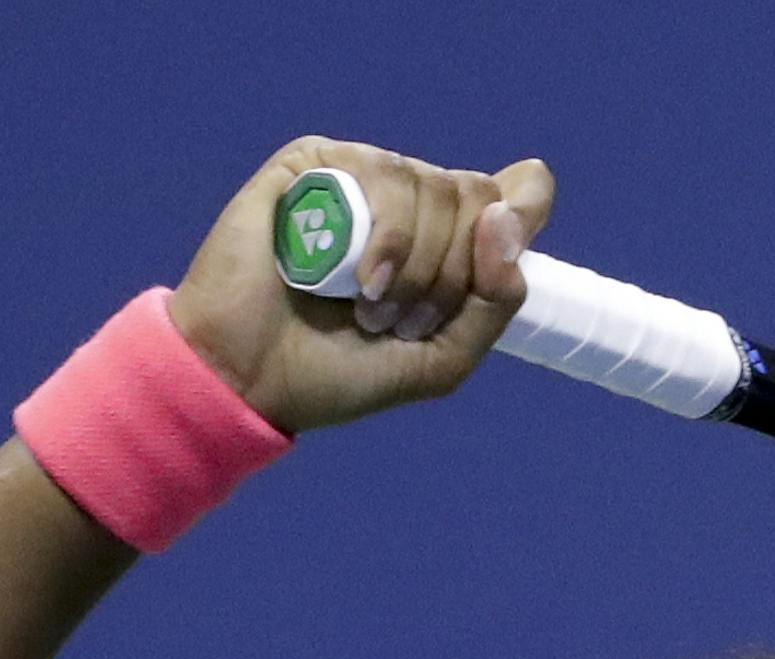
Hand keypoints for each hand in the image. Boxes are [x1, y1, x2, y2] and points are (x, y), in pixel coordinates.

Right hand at [168, 138, 553, 435]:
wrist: (250, 377)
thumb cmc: (338, 375)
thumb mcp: (440, 360)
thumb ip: (493, 303)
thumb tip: (504, 222)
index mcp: (443, 243)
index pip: (513, 196)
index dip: (525, 208)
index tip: (508, 240)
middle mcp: (409, 203)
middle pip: (476, 198)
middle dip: (452, 274)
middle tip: (403, 321)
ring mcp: (362, 178)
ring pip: (434, 187)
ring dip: (415, 268)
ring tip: (369, 310)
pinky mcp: (315, 164)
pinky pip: (383, 173)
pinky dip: (386, 238)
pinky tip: (358, 281)